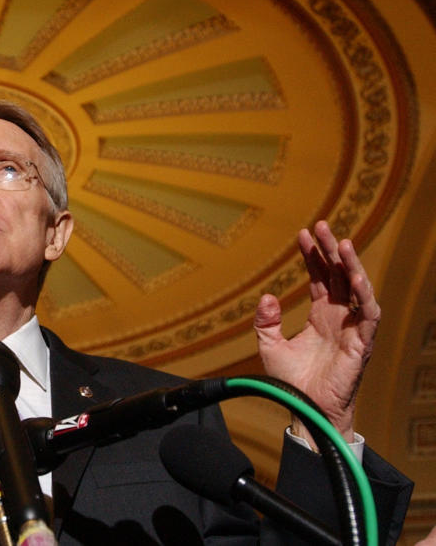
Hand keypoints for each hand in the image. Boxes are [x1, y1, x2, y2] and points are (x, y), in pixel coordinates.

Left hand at [254, 220, 380, 443]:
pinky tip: (357, 277)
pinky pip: (369, 315)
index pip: (321, 277)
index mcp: (321, 315)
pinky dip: (365, 296)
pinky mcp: (363, 342)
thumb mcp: (270, 346)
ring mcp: (352, 328)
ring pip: (358, 289)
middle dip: (332, 250)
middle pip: (339, 275)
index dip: (313, 256)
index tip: (303, 234)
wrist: (305, 409)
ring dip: (352, 265)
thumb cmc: (292, 382)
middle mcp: (339, 317)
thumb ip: (265, 322)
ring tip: (343, 243)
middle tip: (322, 226)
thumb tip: (267, 296)